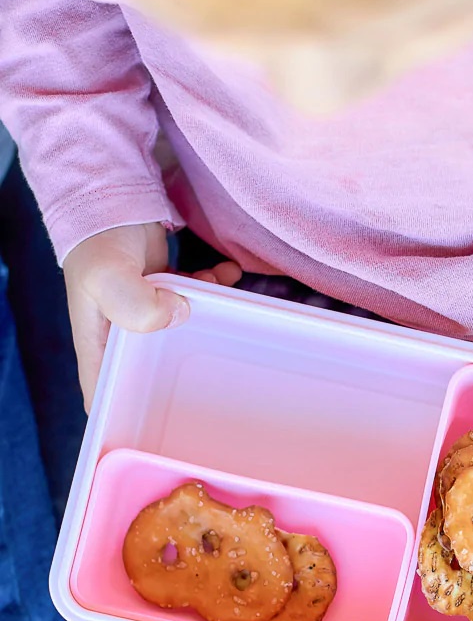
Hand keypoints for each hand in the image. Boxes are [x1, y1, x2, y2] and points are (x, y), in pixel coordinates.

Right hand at [63, 223, 240, 410]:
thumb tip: (178, 314)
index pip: (109, 402)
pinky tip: (224, 275)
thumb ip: (135, 304)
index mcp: (101, 350)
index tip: (171, 422)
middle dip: (187, 373)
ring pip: (183, 340)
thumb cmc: (100, 243)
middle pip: (155, 378)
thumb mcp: (107, 276)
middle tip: (217, 364)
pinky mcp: (168, 298)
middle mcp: (124, 341)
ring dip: (207, 322)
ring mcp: (148, 319)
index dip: (133, 420)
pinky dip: (214, 291)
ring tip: (215, 295)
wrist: (113, 199)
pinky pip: (197, 305)